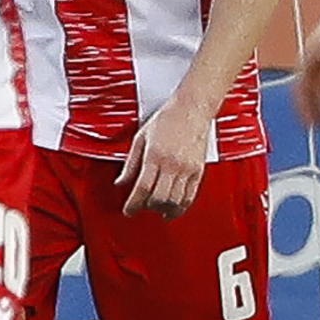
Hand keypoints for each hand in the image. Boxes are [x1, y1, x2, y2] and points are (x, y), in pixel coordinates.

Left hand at [119, 95, 210, 217]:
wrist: (192, 108)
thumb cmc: (167, 119)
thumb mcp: (141, 138)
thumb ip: (130, 163)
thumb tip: (121, 182)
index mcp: (155, 155)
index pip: (142, 188)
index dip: (133, 204)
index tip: (129, 210)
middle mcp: (172, 164)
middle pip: (158, 197)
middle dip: (148, 207)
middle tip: (142, 207)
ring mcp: (187, 168)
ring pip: (175, 200)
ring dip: (165, 210)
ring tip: (159, 211)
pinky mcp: (198, 170)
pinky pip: (190, 195)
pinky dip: (181, 206)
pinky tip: (175, 208)